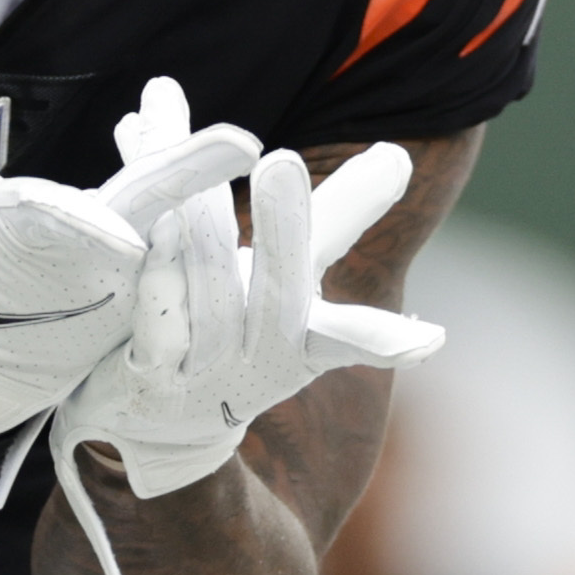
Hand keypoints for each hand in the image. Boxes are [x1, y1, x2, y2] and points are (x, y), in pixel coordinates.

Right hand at [0, 33, 254, 438]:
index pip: (68, 221)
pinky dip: (196, 205)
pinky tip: (220, 160)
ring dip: (197, 178)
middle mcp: (90, 272)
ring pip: (175, 225)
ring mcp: (127, 291)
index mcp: (34, 244)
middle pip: (144, 211)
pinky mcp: (150, 301)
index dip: (91, 223)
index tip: (121, 224)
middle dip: (188, 174)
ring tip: (228, 138)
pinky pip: (183, 247)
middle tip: (243, 143)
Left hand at [40, 90, 441, 574]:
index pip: (351, 335)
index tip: (430, 341)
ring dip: (195, 211)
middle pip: (278, 288)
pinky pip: (154, 316)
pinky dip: (157, 268)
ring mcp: (203, 376)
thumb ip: (339, 215)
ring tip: (195, 152)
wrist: (157, 422)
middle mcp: (260, 365)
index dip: (388, 340)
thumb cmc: (238, 328)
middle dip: (282, 225)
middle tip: (283, 163)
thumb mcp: (292, 277)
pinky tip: (155, 220)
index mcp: (304, 341)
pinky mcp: (145, 376)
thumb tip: (396, 155)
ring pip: (206, 283)